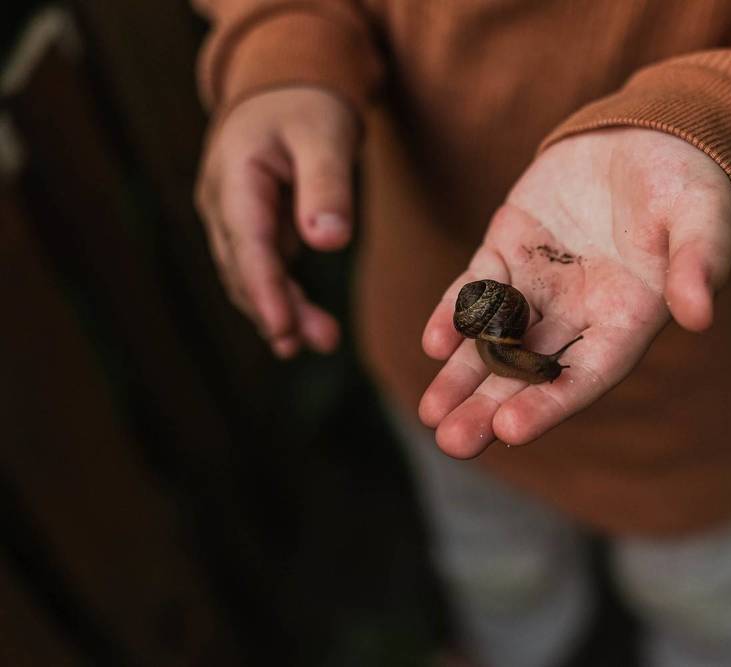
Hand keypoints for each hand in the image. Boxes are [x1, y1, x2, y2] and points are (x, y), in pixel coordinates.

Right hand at [195, 87, 357, 357]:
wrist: (284, 84)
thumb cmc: (307, 105)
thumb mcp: (325, 135)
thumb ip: (327, 186)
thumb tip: (329, 242)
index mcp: (235, 177)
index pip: (248, 245)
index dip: (265, 291)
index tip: (284, 328)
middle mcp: (222, 202)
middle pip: (244, 268)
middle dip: (277, 310)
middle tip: (319, 341)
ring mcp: (231, 216)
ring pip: (249, 275)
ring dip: (280, 309)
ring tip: (323, 339)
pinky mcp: (249, 226)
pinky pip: (261, 268)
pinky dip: (281, 294)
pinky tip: (305, 322)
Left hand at [419, 128, 730, 457]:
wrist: (649, 137)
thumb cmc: (687, 183)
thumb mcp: (703, 219)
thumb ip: (699, 263)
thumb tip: (698, 315)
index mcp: (627, 320)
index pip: (586, 373)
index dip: (549, 403)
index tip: (510, 429)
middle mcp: (579, 314)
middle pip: (531, 371)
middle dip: (490, 407)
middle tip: (453, 443)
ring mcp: (540, 285)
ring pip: (495, 339)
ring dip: (462, 375)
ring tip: (430, 414)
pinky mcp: (510, 249)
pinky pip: (478, 287)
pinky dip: (455, 313)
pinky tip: (433, 342)